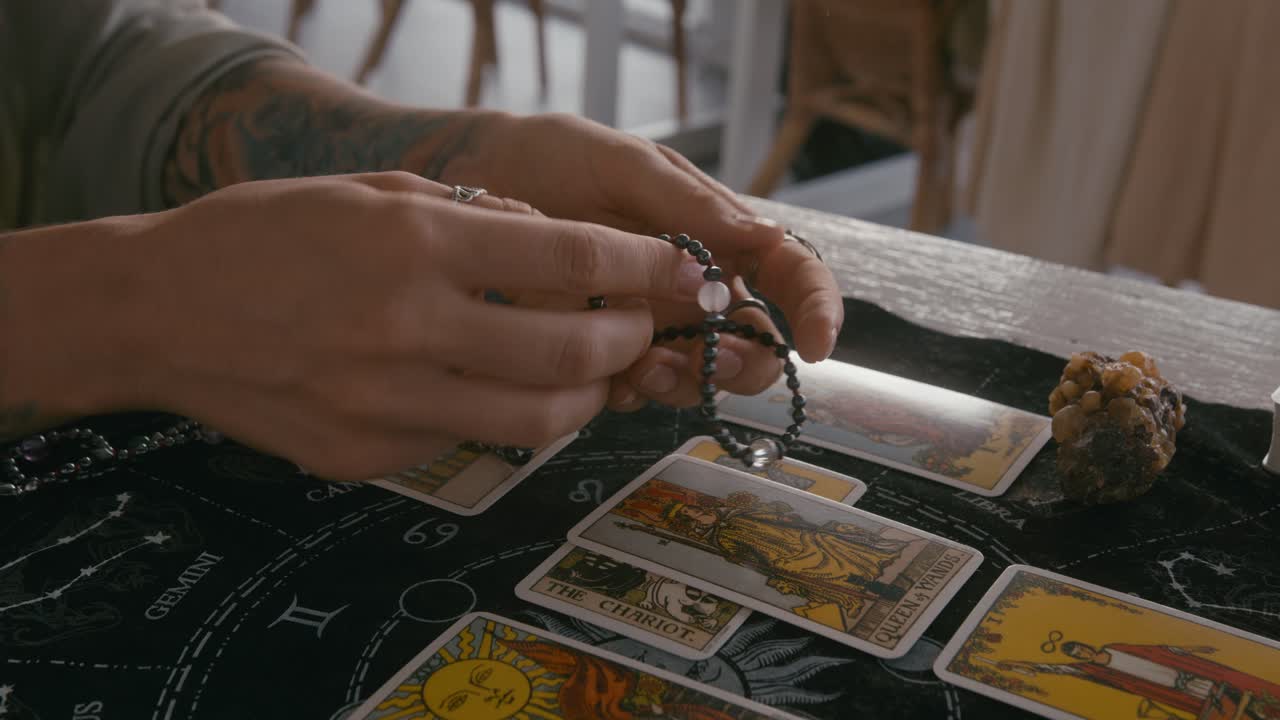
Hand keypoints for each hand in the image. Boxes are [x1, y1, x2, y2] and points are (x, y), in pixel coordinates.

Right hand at [122, 172, 704, 479]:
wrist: (159, 311)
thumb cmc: (264, 236)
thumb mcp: (373, 191)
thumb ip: (473, 217)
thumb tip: (557, 245)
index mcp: (415, 246)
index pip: (572, 261)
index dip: (644, 268)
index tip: (681, 271)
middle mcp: (408, 329)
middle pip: (571, 354)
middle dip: (628, 340)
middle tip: (637, 327)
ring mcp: (387, 404)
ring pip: (536, 419)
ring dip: (585, 395)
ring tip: (587, 370)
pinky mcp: (367, 454)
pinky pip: (467, 441)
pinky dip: (500, 414)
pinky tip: (490, 388)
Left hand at [443, 113, 843, 408]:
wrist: (472, 182)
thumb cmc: (553, 158)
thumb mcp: (622, 164)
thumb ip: (689, 204)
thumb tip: (764, 236)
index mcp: (716, 236)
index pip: (789, 276)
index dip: (817, 311)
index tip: (816, 344)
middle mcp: (693, 288)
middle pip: (753, 344)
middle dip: (745, 362)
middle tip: (711, 357)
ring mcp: (651, 325)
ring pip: (699, 377)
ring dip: (687, 382)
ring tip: (646, 366)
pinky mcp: (604, 353)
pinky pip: (638, 391)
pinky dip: (634, 392)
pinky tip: (610, 375)